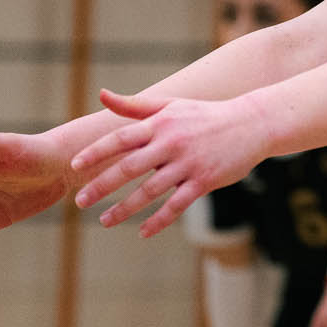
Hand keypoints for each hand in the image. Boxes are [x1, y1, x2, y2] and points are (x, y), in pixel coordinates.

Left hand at [69, 90, 266, 237]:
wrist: (251, 123)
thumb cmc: (205, 115)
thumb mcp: (170, 105)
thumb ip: (135, 105)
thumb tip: (102, 94)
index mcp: (160, 124)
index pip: (121, 138)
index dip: (96, 152)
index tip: (74, 165)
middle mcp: (171, 143)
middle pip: (129, 167)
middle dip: (101, 186)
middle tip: (80, 201)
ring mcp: (188, 163)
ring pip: (150, 191)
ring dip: (125, 209)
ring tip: (105, 221)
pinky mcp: (204, 181)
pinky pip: (177, 205)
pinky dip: (159, 220)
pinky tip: (143, 232)